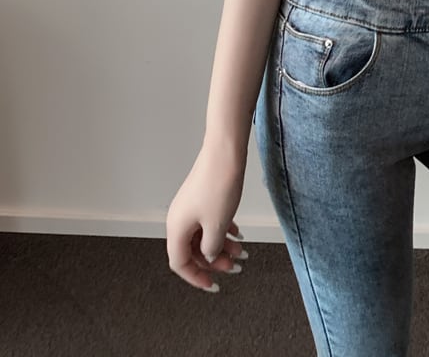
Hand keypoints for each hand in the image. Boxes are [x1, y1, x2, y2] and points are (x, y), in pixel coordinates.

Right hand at [166, 143, 248, 292]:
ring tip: (242, 250)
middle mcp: (179, 218)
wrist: (225, 151)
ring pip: (203, 234)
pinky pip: (208, 220)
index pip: (179, 263)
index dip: (196, 276)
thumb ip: (211, 247)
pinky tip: (238, 232)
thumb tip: (209, 255)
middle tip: (235, 266)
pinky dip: (222, 229)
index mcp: (176, 228)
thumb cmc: (219, 186)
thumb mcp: (217, 224)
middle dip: (214, 260)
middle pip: (192, 249)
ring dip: (221, 245)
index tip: (213, 285)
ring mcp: (190, 206)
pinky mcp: (202, 196)